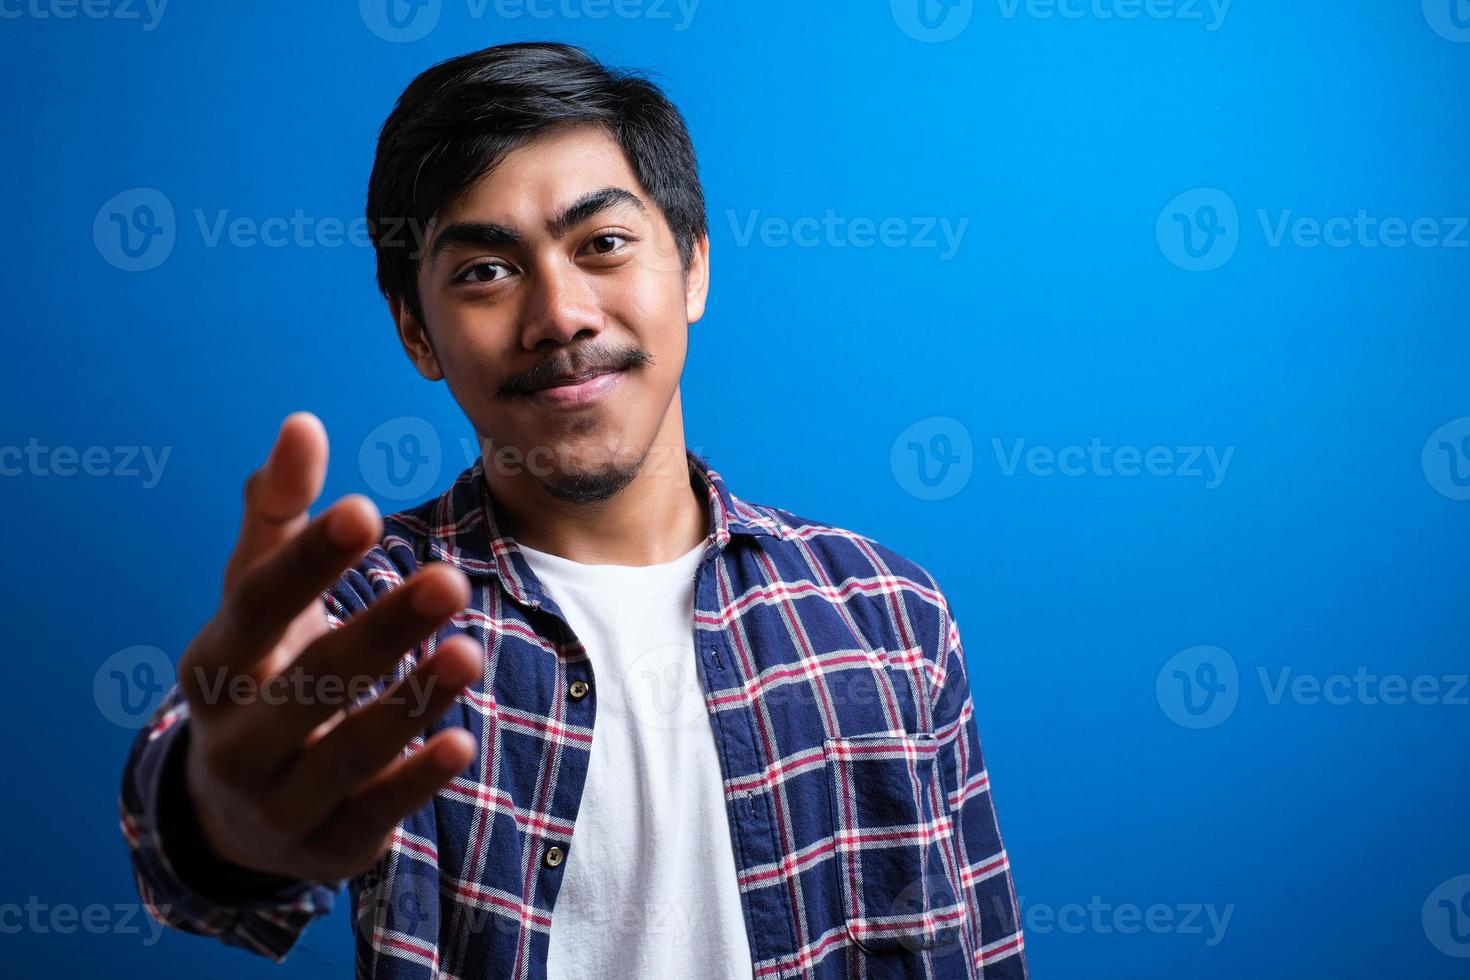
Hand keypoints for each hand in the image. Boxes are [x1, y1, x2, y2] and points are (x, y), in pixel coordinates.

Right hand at [174, 412, 479, 881]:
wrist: (240, 810)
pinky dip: (415, 782)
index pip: (257, 607)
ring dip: (410, 703)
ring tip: (470, 651)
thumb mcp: (257, 599)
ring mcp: (278, 798)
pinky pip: (374, 814)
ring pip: (346, 752)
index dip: (307, 563)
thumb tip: (302, 424)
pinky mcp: (327, 846)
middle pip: (308, 679)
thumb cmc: (263, 672)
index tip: (364, 509)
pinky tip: (462, 742)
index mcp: (214, 664)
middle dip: (379, 631)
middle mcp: (234, 736)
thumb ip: (281, 514)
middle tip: (451, 580)